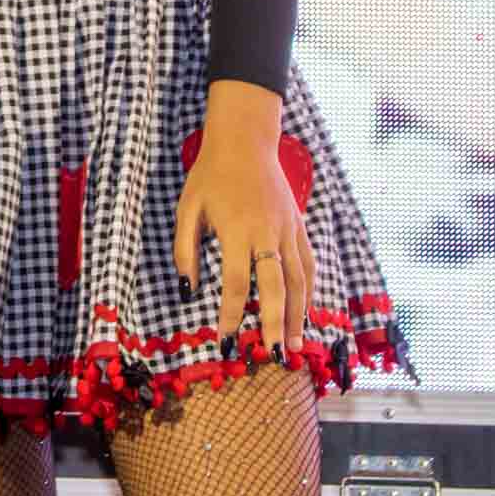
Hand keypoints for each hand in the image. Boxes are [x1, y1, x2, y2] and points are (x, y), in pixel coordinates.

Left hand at [172, 85, 314, 358]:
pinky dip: (309, 289)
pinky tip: (306, 309)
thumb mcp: (187, 208)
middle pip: (275, 286)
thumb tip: (186, 289)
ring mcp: (287, 229)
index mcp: (237, 230)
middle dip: (275, 323)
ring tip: (296, 343)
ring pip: (298, 278)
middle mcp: (267, 233)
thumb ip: (185, 250)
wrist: (245, 141)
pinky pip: (308, 263)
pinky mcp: (298, 224)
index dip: (233, 314)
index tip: (228, 339)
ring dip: (298, 313)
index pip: (237, 283)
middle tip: (274, 354)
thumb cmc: (210, 176)